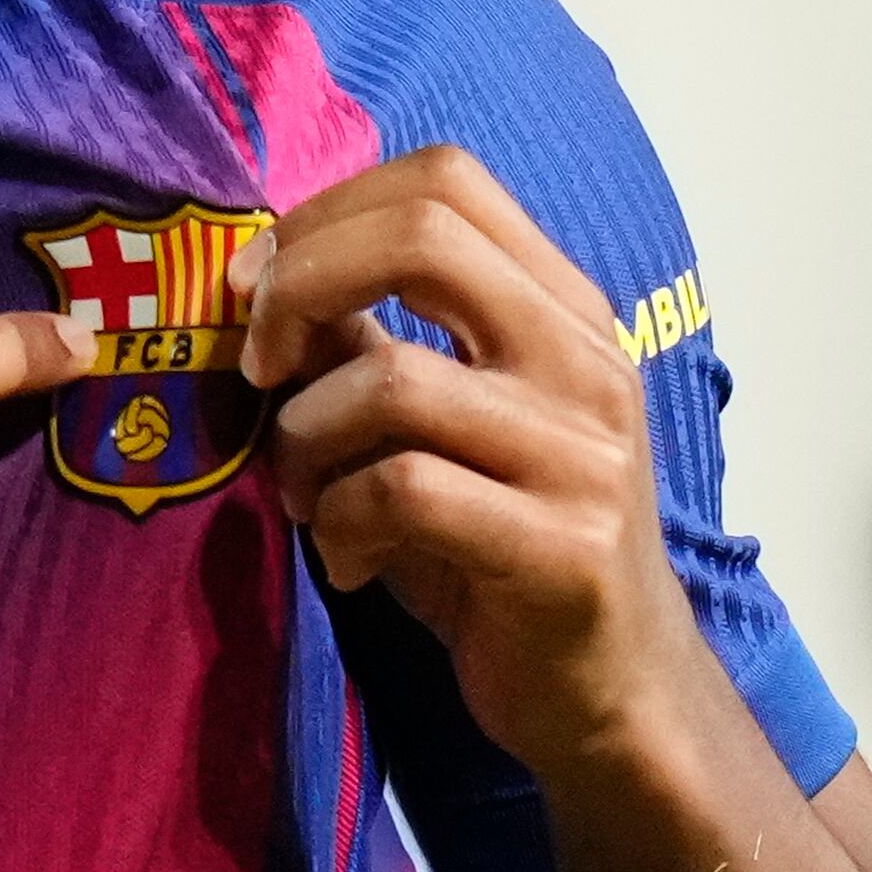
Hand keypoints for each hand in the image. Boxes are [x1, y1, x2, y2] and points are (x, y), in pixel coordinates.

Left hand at [243, 147, 687, 765]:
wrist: (614, 692)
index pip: (445, 179)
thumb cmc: (506, 550)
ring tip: (304, 498)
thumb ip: (369, 347)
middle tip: (257, 369)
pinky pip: (404, 491)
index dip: (327, 213)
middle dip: (300, 287)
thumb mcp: (439, 429)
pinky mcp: (564, 548)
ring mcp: (584, 453)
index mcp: (563, 310)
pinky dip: (341, 523)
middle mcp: (586, 361)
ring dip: (304, 441)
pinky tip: (349, 560)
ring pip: (390, 380)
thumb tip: (263, 282)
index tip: (260, 289)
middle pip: (422, 239)